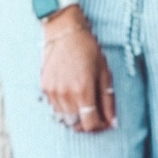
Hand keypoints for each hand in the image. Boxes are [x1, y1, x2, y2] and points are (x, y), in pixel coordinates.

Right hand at [40, 10, 116, 131]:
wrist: (64, 31)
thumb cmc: (88, 49)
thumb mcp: (104, 72)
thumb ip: (108, 100)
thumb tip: (112, 123)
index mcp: (83, 90)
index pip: (90, 124)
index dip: (100, 127)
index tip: (105, 121)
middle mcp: (66, 94)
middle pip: (76, 125)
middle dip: (88, 124)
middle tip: (96, 115)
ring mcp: (53, 92)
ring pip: (64, 119)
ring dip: (76, 118)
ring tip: (84, 106)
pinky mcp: (44, 87)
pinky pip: (55, 108)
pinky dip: (65, 109)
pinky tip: (72, 97)